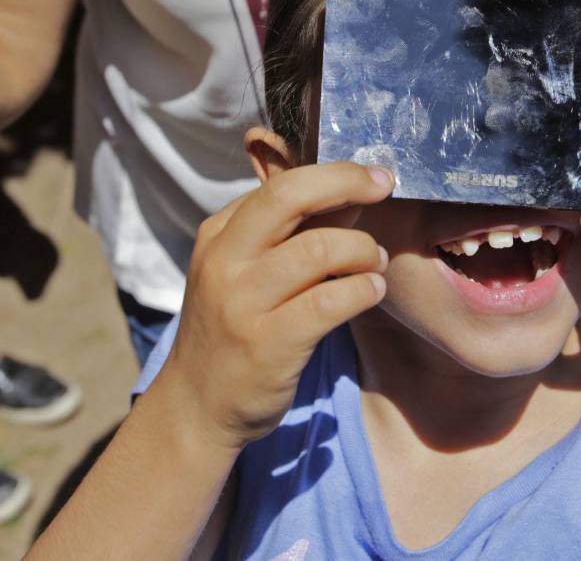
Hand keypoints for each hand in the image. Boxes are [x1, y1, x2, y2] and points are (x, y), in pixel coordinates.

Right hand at [157, 162, 393, 450]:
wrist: (198, 406)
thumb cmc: (236, 329)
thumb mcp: (247, 271)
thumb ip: (292, 232)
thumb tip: (352, 192)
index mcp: (218, 234)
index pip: (280, 184)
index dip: (335, 174)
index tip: (373, 177)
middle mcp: (224, 261)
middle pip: (290, 196)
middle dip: (346, 182)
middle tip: (383, 186)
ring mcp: (242, 302)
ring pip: (320, 249)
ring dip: (364, 250)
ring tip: (375, 264)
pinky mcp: (268, 343)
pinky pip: (330, 301)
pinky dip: (363, 289)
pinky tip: (371, 291)